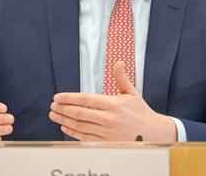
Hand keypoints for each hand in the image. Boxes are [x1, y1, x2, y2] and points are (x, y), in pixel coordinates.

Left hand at [49, 61, 175, 141]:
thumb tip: (118, 62)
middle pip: (79, 113)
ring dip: (64, 120)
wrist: (152, 134)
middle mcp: (109, 119)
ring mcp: (106, 133)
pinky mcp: (105, 143)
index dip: (69, 98)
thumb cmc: (141, 113)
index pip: (86, 100)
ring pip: (80, 126)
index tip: (57, 97)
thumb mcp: (132, 93)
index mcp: (114, 104)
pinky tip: (64, 127)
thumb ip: (122, 78)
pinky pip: (84, 138)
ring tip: (53, 115)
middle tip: (52, 105)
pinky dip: (72, 132)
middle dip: (63, 109)